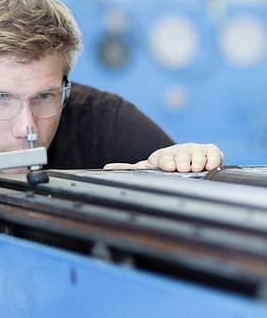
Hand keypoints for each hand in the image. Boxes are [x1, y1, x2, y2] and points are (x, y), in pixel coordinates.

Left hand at [103, 143, 223, 172]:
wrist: (182, 162)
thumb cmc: (162, 167)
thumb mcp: (145, 168)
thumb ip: (128, 168)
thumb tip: (106, 167)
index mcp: (163, 155)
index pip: (165, 157)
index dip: (167, 160)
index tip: (167, 166)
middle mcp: (180, 151)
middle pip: (182, 154)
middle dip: (182, 160)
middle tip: (182, 167)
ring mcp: (195, 151)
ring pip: (198, 153)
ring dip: (197, 160)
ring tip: (196, 167)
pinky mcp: (210, 153)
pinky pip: (214, 153)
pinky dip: (213, 158)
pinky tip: (210, 164)